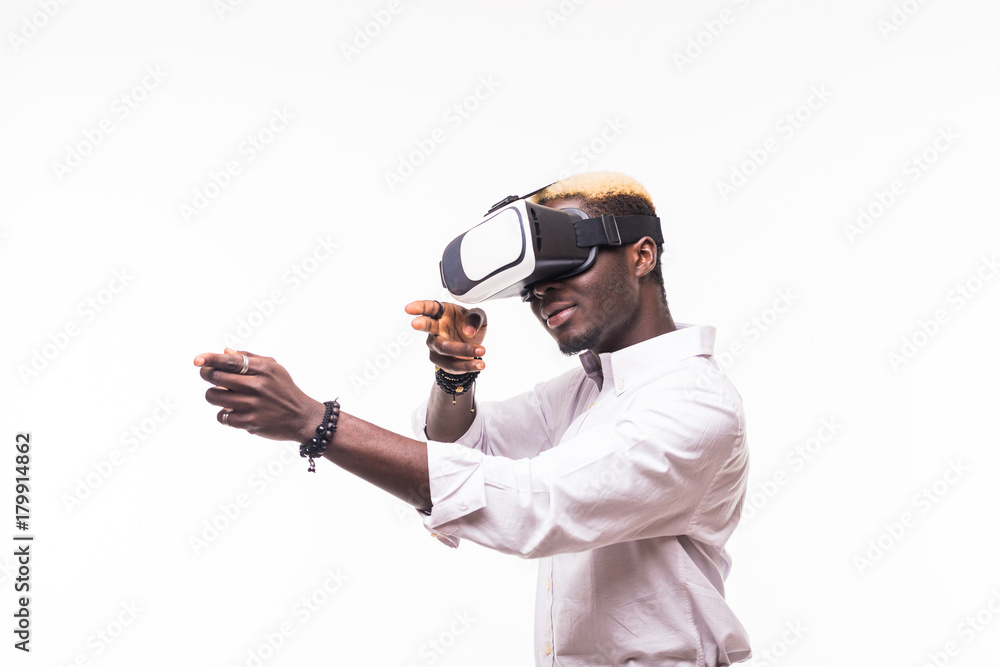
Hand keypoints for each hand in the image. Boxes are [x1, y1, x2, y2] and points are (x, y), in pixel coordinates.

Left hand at [193, 348, 324, 441]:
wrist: (301, 417)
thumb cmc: (284, 389)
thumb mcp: (274, 368)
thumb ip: (250, 358)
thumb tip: (224, 352)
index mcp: (263, 369)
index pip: (230, 361)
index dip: (210, 359)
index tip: (197, 360)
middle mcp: (257, 386)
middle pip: (216, 377)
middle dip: (208, 375)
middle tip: (210, 376)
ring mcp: (253, 405)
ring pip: (214, 396)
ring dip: (214, 395)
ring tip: (223, 395)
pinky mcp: (249, 422)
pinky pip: (221, 416)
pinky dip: (224, 413)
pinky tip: (234, 410)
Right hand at [405, 300, 486, 374]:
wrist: (472, 348)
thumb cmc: (470, 326)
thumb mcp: (479, 317)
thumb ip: (476, 318)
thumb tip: (468, 330)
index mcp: (443, 312)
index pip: (430, 308)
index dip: (419, 307)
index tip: (409, 308)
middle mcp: (435, 328)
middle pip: (427, 326)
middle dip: (421, 324)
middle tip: (415, 323)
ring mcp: (435, 344)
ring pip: (444, 348)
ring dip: (463, 350)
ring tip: (482, 351)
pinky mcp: (439, 360)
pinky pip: (452, 364)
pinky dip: (467, 364)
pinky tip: (478, 364)